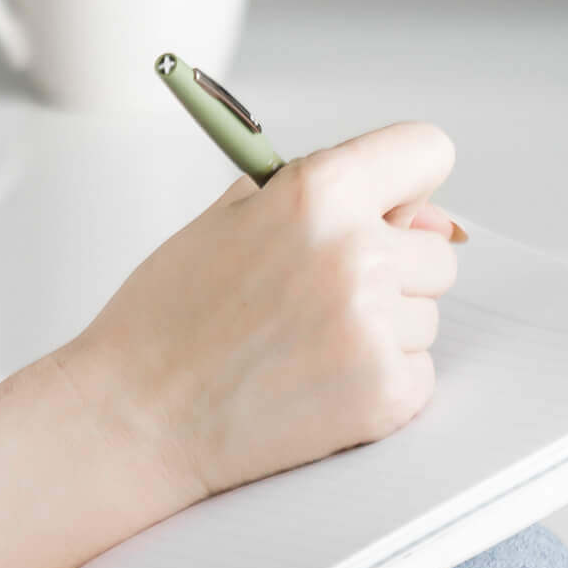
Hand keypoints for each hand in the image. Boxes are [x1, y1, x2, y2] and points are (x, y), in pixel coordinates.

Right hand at [49, 121, 461, 514]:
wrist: (131, 418)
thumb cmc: (173, 315)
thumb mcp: (236, 214)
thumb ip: (330, 192)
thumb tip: (425, 210)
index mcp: (320, 192)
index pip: (426, 150)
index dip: (410, 178)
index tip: (395, 204)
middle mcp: (357, 253)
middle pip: (436, 248)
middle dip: (393, 267)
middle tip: (316, 295)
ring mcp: (373, 327)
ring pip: (426, 313)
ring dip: (384, 327)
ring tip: (305, 343)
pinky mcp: (384, 394)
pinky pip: (420, 370)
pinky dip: (379, 380)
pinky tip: (317, 382)